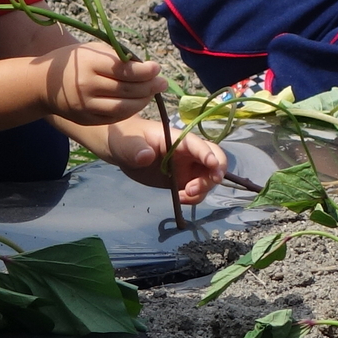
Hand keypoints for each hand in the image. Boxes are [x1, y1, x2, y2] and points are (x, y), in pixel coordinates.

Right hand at [41, 41, 164, 125]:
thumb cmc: (74, 62)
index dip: (145, 70)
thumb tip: (145, 67)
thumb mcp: (92, 50)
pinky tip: (138, 102)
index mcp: (89, 64)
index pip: (124, 70)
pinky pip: (115, 117)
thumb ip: (116, 57)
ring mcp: (86, 106)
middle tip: (162, 82)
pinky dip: (130, 110)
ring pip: (124, 108)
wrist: (43, 84)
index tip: (157, 68)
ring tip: (153, 92)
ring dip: (143, 100)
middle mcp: (87, 86)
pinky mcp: (86, 119)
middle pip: (127, 90)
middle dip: (150, 86)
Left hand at [101, 118, 227, 203]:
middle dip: (215, 172)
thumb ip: (137, 148)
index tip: (214, 168)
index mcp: (177, 138)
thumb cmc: (126, 138)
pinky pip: (197, 189)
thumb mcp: (128, 142)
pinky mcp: (182, 180)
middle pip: (215, 158)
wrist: (121, 149)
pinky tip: (180, 199)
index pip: (198, 144)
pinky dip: (194, 197)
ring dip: (203, 189)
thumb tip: (146, 156)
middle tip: (201, 186)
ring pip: (208, 176)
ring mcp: (187, 166)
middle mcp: (188, 152)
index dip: (209, 154)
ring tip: (184, 196)